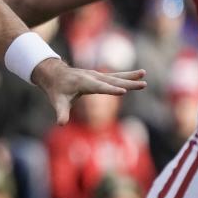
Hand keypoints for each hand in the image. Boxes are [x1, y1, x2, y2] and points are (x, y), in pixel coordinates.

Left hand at [31, 58, 145, 124]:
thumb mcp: (57, 101)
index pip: (99, 87)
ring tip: (144, 74)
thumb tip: (61, 124)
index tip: (123, 91)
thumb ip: (61, 113)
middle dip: (127, 83)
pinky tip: (138, 75)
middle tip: (143, 84)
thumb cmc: (56, 89)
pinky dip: (126, 75)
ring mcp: (96, 75)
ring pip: (115, 76)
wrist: (54, 73)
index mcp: (82, 82)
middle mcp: (91, 77)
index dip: (111, 90)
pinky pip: (115, 76)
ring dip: (130, 76)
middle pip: (112, 80)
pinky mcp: (99, 75)